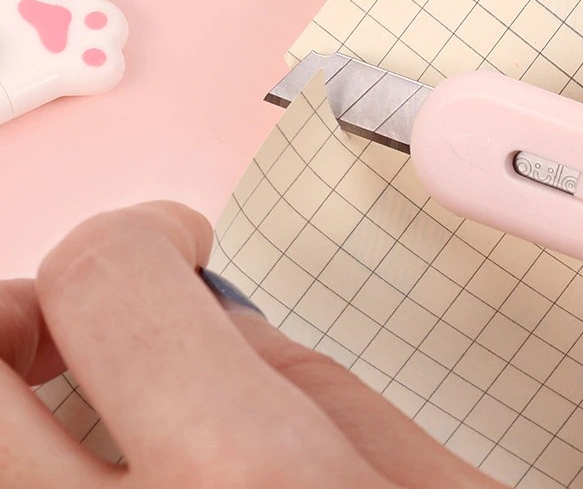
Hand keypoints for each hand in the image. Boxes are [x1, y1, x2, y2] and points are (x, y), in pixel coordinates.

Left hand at [0, 202, 502, 487]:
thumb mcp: (425, 487)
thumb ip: (299, 374)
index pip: (105, 276)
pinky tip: (95, 486)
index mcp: (248, 486)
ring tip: (71, 413)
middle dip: (21, 313)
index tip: (177, 246)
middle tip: (77, 325)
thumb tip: (205, 311)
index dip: (140, 233)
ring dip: (4, 411)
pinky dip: (30, 482)